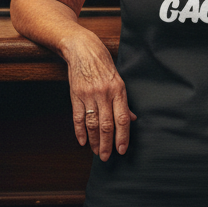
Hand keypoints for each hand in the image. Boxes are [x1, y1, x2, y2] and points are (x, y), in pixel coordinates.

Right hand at [65, 31, 135, 161]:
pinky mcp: (75, 94)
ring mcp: (89, 94)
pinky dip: (79, 131)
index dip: (123, 136)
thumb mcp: (118, 80)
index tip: (122, 150)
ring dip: (95, 141)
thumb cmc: (103, 64)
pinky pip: (77, 117)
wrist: (82, 49)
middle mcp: (104, 93)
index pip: (122, 118)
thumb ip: (124, 101)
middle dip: (107, 143)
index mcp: (118, 90)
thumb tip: (132, 119)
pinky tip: (82, 141)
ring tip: (97, 152)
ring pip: (92, 123)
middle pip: (106, 124)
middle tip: (107, 157)